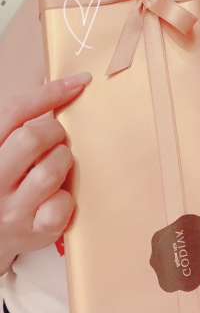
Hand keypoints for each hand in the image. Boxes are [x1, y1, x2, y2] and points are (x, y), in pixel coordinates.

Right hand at [0, 72, 91, 273]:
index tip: (79, 82)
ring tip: (57, 165)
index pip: (15, 112)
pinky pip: (62, 205)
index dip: (50, 93)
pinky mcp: (34, 231)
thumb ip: (23, 122)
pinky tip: (58, 196)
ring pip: (51, 170)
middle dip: (55, 132)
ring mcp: (12, 208)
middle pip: (31, 137)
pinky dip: (67, 197)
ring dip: (64, 161)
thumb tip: (60, 84)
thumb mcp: (4, 148)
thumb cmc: (4, 183)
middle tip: (56, 139)